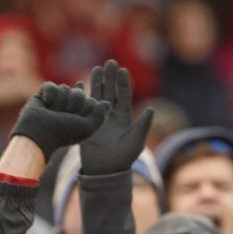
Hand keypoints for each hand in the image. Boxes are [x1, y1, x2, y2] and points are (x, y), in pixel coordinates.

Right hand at [10, 83, 109, 159]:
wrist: (39, 132)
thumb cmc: (64, 133)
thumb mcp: (88, 127)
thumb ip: (100, 115)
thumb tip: (107, 103)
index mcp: (81, 116)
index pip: (91, 101)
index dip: (85, 108)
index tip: (77, 118)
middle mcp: (70, 108)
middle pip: (79, 93)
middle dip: (73, 104)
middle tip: (65, 115)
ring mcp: (57, 100)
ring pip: (65, 88)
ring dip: (60, 102)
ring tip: (53, 113)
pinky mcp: (44, 94)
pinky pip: (51, 85)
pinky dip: (49, 94)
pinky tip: (46, 104)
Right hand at [79, 60, 153, 176]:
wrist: (105, 171)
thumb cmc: (124, 158)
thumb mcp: (136, 141)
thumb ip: (143, 125)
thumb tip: (152, 109)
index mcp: (123, 118)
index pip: (123, 96)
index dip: (123, 83)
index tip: (123, 70)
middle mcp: (110, 116)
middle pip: (109, 92)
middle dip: (110, 78)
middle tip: (109, 63)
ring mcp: (97, 119)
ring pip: (96, 96)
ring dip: (96, 82)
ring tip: (96, 68)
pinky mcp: (85, 123)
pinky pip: (83, 106)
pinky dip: (81, 95)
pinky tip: (80, 84)